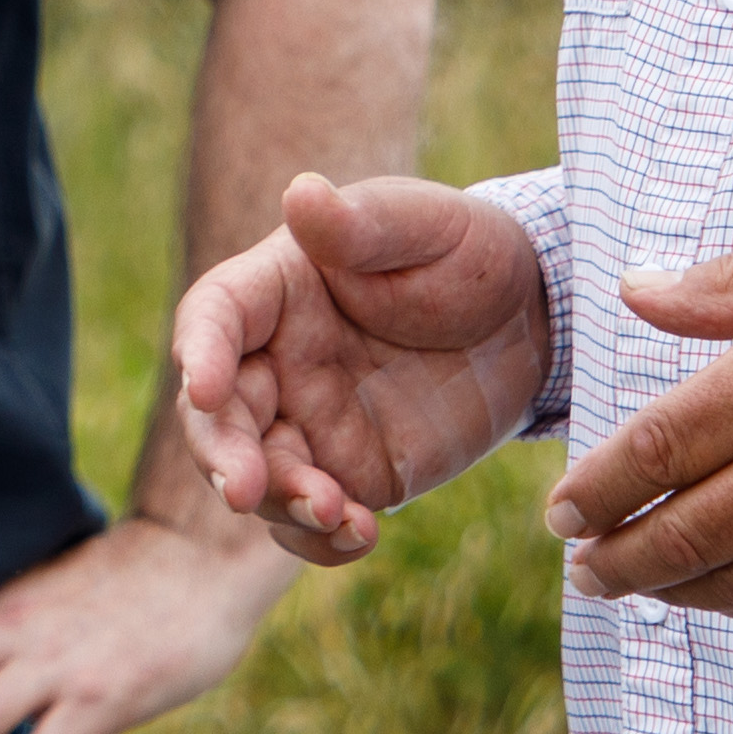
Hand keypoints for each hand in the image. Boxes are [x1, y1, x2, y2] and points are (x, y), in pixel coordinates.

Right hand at [170, 173, 554, 565]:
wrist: (534, 320)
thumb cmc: (470, 253)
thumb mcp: (430, 226)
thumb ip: (362, 226)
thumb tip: (301, 195)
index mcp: (278, 289)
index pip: (215, 316)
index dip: (198, 350)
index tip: (200, 384)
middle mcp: (277, 361)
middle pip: (216, 413)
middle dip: (221, 454)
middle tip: (246, 490)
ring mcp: (308, 423)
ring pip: (260, 475)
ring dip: (281, 502)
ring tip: (337, 514)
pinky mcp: (350, 473)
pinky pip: (313, 518)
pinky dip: (323, 539)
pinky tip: (361, 537)